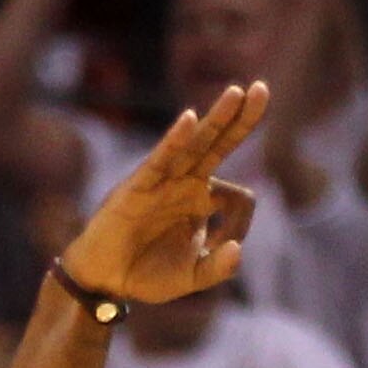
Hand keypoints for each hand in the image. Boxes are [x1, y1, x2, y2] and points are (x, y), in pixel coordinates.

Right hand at [63, 84, 269, 305]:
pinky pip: (160, 158)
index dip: (244, 220)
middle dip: (241, 119)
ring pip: (195, 143)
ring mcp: (163, 181)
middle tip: (262, 89)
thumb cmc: (146, 274)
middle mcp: (185, 183)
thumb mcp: (191, 277)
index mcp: (202, 202)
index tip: (229, 246)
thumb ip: (217, 268)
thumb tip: (238, 250)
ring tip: (238, 92)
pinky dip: (174, 139)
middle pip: (219, 144)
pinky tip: (190, 119)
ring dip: (217, 118)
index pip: (239, 196)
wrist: (105, 279)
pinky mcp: (138, 185)